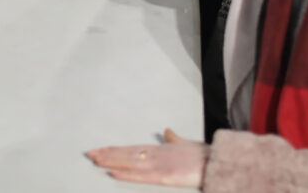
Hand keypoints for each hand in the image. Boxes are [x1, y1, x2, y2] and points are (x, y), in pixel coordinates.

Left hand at [85, 129, 208, 187]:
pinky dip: (126, 173)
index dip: (115, 150)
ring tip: (95, 159)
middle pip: (126, 154)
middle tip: (89, 153)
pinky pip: (141, 176)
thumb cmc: (202, 156)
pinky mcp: (164, 176)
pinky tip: (113, 171)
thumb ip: (174, 139)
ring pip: (129, 162)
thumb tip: (167, 131)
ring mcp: (159, 165)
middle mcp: (155, 156)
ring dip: (111, 161)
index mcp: (159, 150)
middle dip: (107, 154)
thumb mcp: (184, 145)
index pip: (131, 149)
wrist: (217, 161)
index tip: (100, 149)